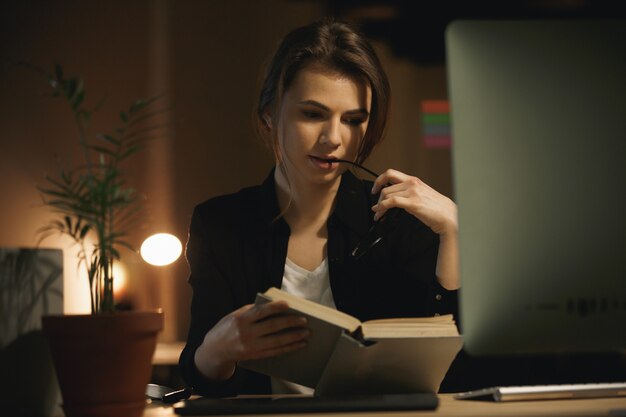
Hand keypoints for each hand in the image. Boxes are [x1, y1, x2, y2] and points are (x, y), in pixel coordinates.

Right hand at [194, 301, 308, 379]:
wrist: (214, 349)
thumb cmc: (227, 327)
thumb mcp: (235, 315)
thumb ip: (252, 311)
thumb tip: (274, 306)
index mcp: (240, 319)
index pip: (261, 312)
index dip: (275, 307)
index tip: (288, 304)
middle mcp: (246, 333)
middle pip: (272, 326)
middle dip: (290, 323)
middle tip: (304, 320)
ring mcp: (251, 346)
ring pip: (277, 341)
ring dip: (293, 337)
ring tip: (306, 333)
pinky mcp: (255, 356)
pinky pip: (275, 352)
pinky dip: (289, 348)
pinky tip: (298, 344)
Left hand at [371, 169, 457, 235]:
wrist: (448, 215)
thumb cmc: (436, 207)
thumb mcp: (421, 193)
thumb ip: (408, 192)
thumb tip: (394, 197)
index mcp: (413, 180)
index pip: (390, 173)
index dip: (379, 180)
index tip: (375, 188)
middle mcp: (412, 183)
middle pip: (386, 186)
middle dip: (378, 197)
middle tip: (376, 206)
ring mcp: (412, 192)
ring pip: (386, 194)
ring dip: (379, 205)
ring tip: (378, 213)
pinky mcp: (413, 203)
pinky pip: (391, 202)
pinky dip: (382, 207)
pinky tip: (380, 213)